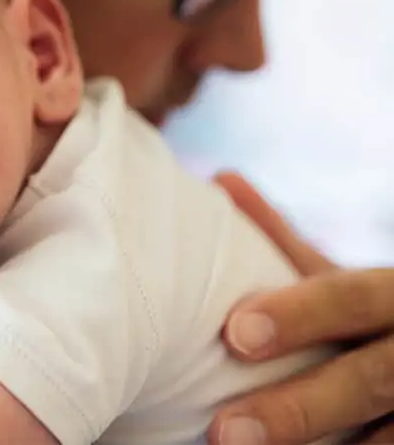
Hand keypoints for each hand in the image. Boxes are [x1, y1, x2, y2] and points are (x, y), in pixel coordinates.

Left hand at [209, 172, 393, 444]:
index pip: (353, 297)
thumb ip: (288, 243)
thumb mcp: (350, 282)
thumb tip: (221, 179)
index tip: (234, 335)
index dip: (299, 315)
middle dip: (299, 408)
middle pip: (372, 381)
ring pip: (386, 439)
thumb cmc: (381, 321)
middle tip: (224, 432)